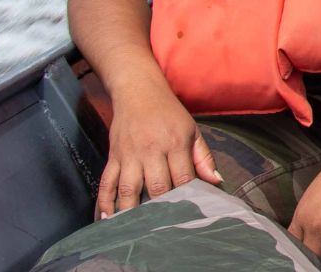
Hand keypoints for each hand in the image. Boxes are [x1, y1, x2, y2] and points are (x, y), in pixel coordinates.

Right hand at [97, 81, 222, 217]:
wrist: (138, 90)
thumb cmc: (169, 112)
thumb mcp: (192, 130)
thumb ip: (204, 157)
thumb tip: (215, 181)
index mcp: (175, 143)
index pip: (182, 178)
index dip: (186, 197)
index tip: (190, 213)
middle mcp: (151, 150)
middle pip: (156, 186)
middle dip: (160, 209)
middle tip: (164, 228)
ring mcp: (129, 155)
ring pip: (129, 188)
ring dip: (131, 211)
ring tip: (135, 229)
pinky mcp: (113, 156)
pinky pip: (106, 182)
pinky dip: (105, 201)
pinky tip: (106, 218)